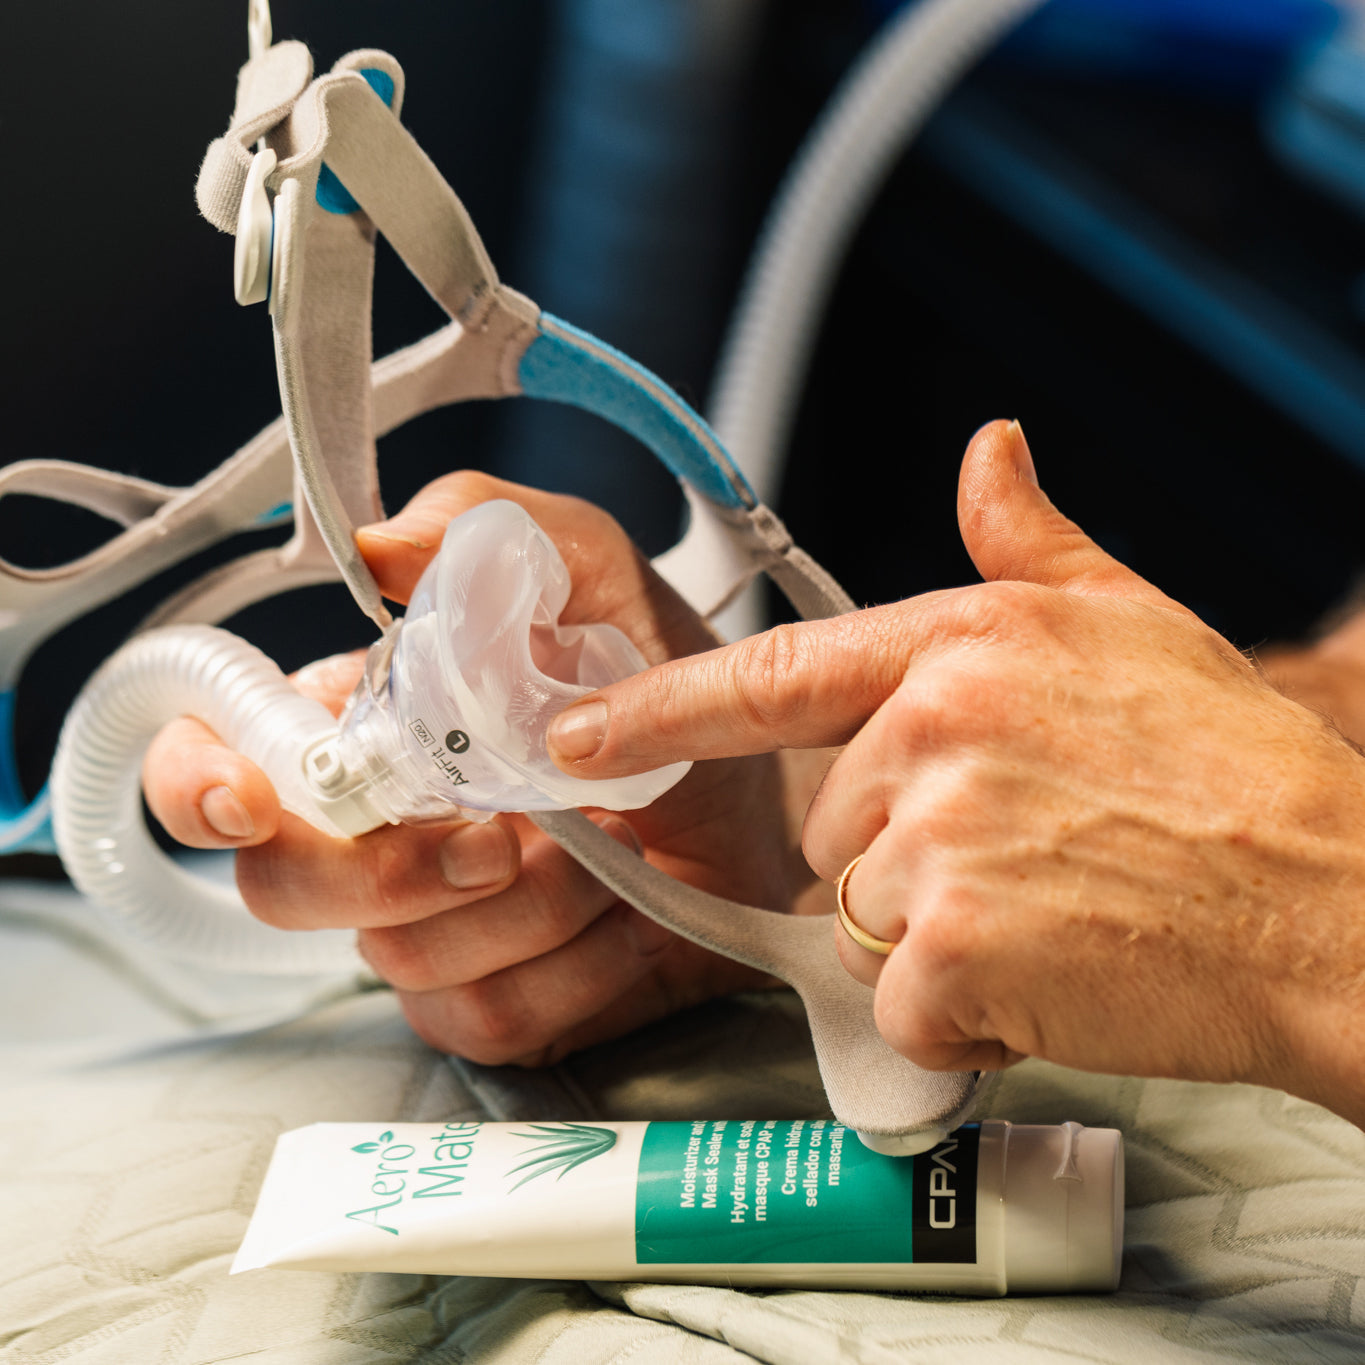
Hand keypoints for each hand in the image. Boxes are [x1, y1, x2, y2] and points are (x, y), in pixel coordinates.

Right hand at [143, 473, 813, 1064]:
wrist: (765, 796)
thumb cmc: (671, 680)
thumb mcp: (594, 572)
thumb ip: (488, 530)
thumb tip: (379, 546)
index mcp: (366, 724)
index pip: (212, 759)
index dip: (199, 786)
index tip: (251, 801)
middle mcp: (374, 833)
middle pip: (283, 886)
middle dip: (392, 869)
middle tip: (504, 835)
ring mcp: (423, 927)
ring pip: (401, 956)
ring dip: (534, 903)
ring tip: (616, 847)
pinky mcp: (486, 1002)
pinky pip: (487, 1016)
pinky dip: (578, 968)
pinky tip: (629, 915)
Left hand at [546, 421, 1364, 1126]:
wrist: (1335, 904)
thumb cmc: (1236, 770)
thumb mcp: (1134, 622)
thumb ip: (1032, 543)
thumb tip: (989, 450)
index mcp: (961, 644)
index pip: (770, 676)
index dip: (656, 708)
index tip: (578, 736)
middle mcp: (934, 729)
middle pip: (829, 828)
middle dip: (898, 860)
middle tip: (1025, 859)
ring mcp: (939, 840)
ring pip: (860, 920)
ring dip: (937, 941)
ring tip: (1053, 914)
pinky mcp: (954, 952)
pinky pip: (899, 1005)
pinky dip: (961, 1018)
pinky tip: (1052, 978)